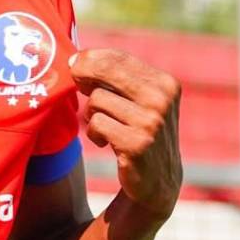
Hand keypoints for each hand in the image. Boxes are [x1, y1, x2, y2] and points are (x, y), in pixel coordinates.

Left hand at [69, 49, 181, 219]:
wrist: (158, 181)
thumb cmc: (140, 131)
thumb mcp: (141, 101)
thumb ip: (118, 78)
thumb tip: (75, 58)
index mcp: (165, 83)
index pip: (118, 58)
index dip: (90, 58)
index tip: (74, 63)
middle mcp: (161, 99)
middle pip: (105, 70)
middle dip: (83, 74)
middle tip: (76, 83)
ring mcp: (151, 122)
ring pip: (97, 100)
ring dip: (92, 114)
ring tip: (104, 126)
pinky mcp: (136, 143)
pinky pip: (96, 124)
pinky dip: (94, 133)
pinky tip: (105, 141)